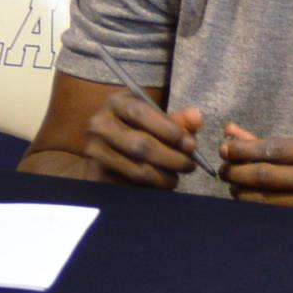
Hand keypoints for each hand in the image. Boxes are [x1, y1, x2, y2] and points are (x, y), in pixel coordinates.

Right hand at [82, 94, 209, 187]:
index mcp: (116, 103)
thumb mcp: (153, 117)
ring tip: (176, 177)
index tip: (191, 145)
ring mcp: (95, 152)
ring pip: (135, 170)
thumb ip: (178, 119)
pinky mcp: (95, 175)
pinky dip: (149, 189)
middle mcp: (100, 125)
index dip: (169, 130)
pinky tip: (160, 186)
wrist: (103, 147)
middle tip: (190, 165)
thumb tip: (197, 117)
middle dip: (171, 158)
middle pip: (140, 145)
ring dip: (163, 177)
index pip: (141, 114)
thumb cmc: (135, 127)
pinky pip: (128, 186)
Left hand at [218, 130, 292, 219]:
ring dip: (242, 192)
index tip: (224, 148)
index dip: (244, 150)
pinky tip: (248, 202)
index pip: (276, 149)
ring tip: (232, 184)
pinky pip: (277, 218)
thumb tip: (233, 133)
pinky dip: (257, 210)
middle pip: (268, 176)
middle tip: (222, 168)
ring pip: (268, 201)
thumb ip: (279, 143)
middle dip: (237, 171)